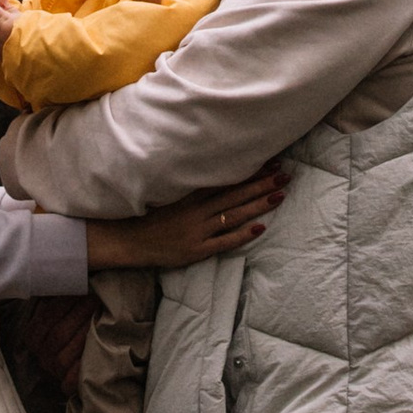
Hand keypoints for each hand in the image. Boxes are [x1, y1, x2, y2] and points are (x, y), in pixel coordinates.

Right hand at [87, 169, 285, 272]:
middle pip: (235, 195)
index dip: (249, 172)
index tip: (270, 162)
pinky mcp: (196, 250)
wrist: (128, 240)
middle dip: (261, 184)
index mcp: (189, 194)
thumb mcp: (166, 194)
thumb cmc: (148, 216)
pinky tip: (260, 228)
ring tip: (280, 195)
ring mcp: (197, 230)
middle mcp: (196, 210)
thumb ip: (189, 185)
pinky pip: (223, 242)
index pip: (225, 180)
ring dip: (258, 205)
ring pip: (234, 215)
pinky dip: (242, 235)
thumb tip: (213, 171)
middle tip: (284, 175)